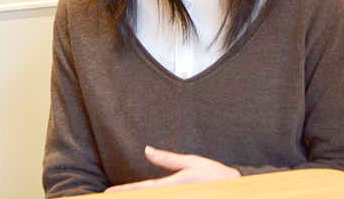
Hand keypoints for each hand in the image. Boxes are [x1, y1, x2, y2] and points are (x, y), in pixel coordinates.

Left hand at [104, 146, 240, 192]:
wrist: (235, 189)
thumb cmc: (213, 174)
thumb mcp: (190, 162)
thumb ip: (167, 159)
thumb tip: (146, 150)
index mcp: (172, 186)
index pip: (142, 190)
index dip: (124, 191)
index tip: (108, 194)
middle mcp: (173, 196)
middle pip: (145, 198)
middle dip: (128, 197)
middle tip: (108, 198)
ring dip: (140, 198)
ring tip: (124, 197)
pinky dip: (152, 198)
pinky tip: (146, 197)